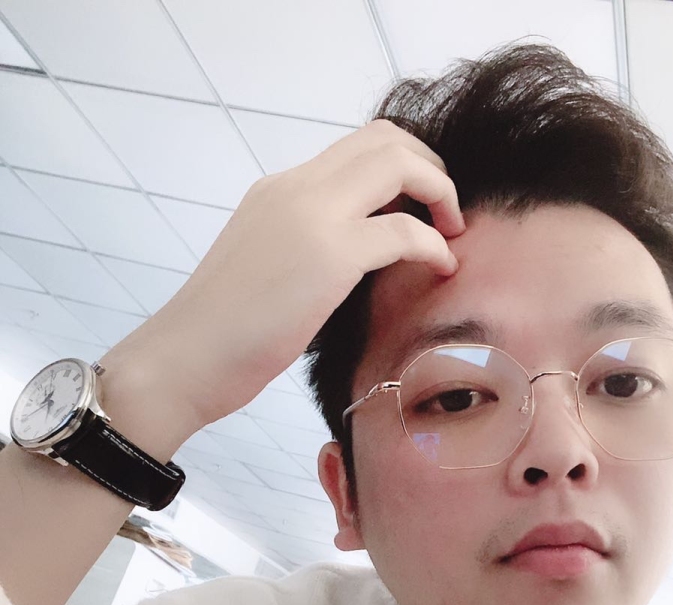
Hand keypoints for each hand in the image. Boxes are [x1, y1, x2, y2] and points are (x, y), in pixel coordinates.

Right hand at [102, 120, 464, 438]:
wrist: (183, 359)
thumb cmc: (222, 331)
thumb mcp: (270, 267)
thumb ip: (310, 246)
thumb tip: (359, 256)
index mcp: (280, 191)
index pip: (355, 148)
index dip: (404, 166)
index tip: (422, 206)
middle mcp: (295, 187)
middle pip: (384, 139)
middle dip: (431, 168)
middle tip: (446, 213)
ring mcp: (310, 214)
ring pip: (397, 165)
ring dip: (439, 193)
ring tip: (450, 236)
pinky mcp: (329, 255)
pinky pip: (404, 232)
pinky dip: (434, 246)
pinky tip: (441, 270)